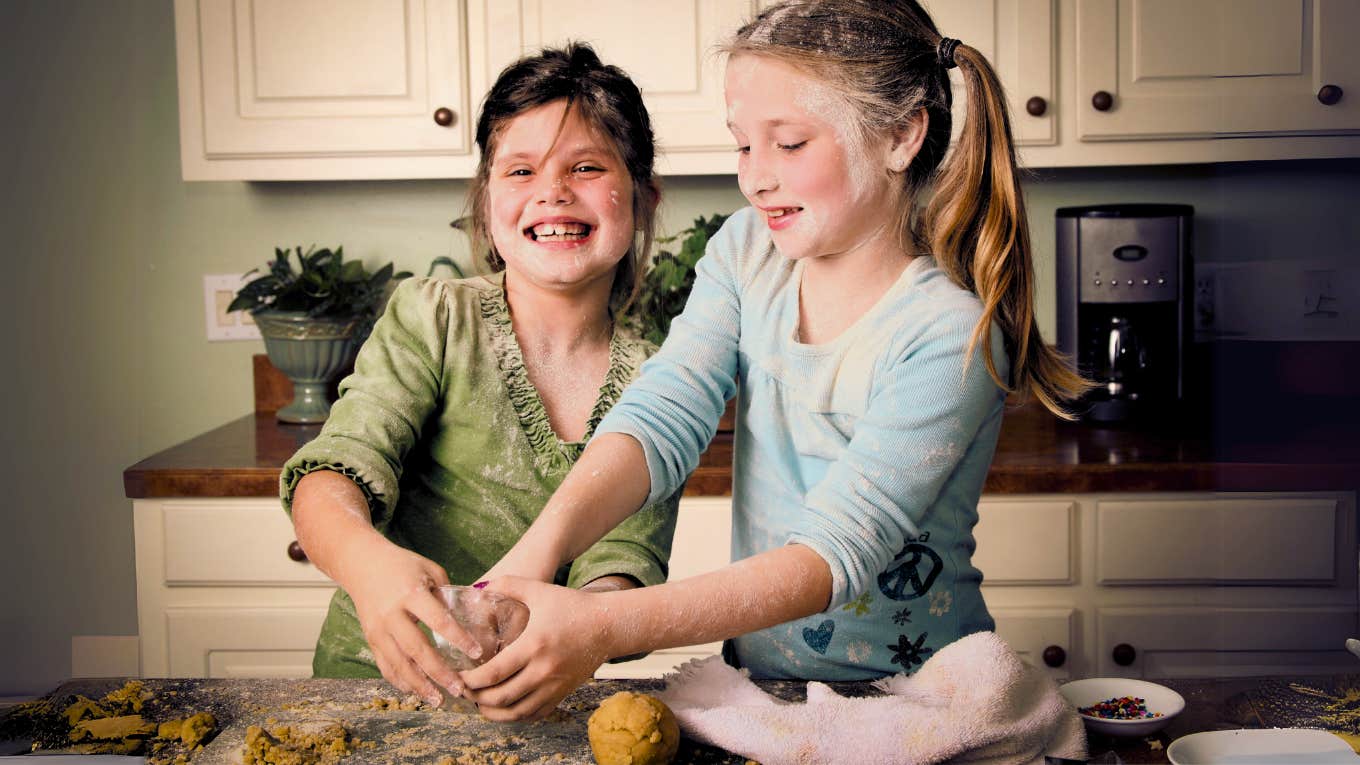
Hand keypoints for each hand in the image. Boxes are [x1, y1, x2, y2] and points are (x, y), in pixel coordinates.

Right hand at [335, 536, 480, 706]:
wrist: (361, 564)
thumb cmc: (403, 565)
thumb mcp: (429, 570)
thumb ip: (446, 594)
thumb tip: (469, 617)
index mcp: (411, 593)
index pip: (438, 620)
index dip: (458, 638)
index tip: (476, 653)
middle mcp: (392, 614)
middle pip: (417, 649)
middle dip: (439, 673)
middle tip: (459, 689)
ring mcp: (378, 629)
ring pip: (399, 664)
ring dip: (419, 685)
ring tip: (439, 700)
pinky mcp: (370, 639)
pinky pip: (385, 665)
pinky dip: (400, 681)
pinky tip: (416, 692)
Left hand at [458, 577, 612, 721]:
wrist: (609, 625)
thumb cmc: (573, 605)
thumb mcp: (540, 591)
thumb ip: (509, 585)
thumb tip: (481, 586)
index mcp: (533, 645)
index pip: (494, 673)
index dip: (471, 680)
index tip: (459, 676)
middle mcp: (543, 670)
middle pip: (501, 697)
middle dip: (476, 698)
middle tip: (463, 691)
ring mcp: (554, 685)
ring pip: (517, 712)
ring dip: (493, 712)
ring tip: (479, 704)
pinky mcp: (562, 693)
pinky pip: (534, 714)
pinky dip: (515, 716)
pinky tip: (504, 708)